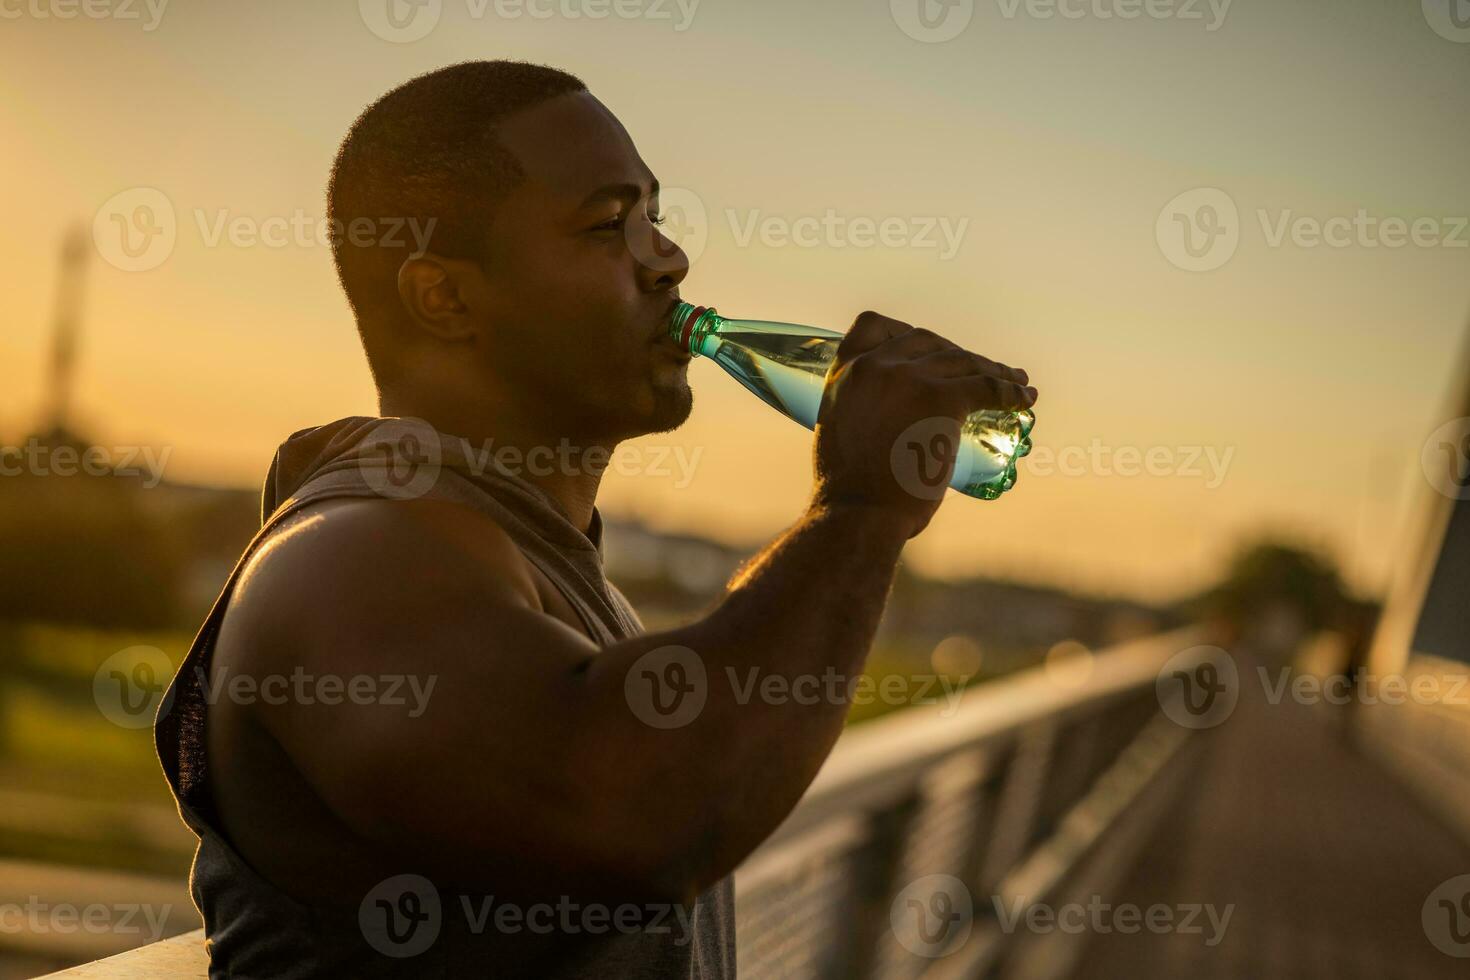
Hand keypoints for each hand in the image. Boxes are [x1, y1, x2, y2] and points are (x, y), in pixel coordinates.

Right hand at [811, 311, 1035, 537]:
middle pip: (926, 341)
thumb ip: (862, 412)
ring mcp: (910, 380)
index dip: (902, 331)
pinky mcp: (942, 400)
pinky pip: (986, 386)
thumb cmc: (849, 493)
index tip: (924, 346)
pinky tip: (1024, 399)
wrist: (859, 514)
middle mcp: (876, 367)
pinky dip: (1010, 391)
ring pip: (962, 361)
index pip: (872, 325)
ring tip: (1015, 381)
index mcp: (845, 374)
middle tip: (977, 370)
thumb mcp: (840, 434)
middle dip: (955, 352)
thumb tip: (888, 423)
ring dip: (993, 369)